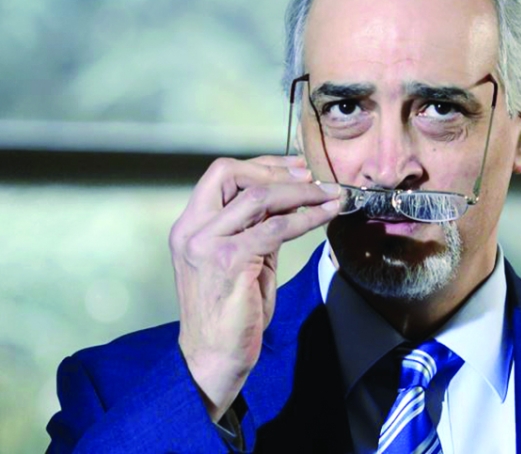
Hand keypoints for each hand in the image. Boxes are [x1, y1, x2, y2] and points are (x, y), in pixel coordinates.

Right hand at [169, 155, 339, 421]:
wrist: (215, 355)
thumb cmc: (231, 310)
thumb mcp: (242, 258)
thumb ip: (256, 227)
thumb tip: (290, 200)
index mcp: (190, 225)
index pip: (220, 175)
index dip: (261, 165)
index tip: (295, 167)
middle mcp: (192, 229)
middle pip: (230, 173)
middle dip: (276, 170)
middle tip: (312, 177)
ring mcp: (207, 244)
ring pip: (258, 197)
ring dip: (301, 192)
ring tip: (329, 194)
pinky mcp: (230, 260)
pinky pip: (275, 228)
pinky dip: (306, 217)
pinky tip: (326, 215)